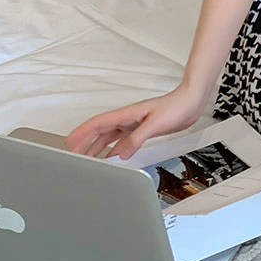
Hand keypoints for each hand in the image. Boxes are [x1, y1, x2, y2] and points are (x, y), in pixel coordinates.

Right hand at [64, 83, 207, 159]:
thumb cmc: (177, 106)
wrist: (191, 102)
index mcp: (127, 114)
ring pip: (110, 136)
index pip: (98, 123)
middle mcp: (128, 118)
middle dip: (84, 141)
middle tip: (72, 154)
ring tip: (87, 158)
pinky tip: (112, 156)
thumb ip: (137, 138)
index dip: (82, 132)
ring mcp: (135, 123)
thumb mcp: (155, 124)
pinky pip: (122, 140)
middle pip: (100, 130)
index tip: (69, 142)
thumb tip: (121, 153)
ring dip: (97, 146)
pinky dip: (114, 148)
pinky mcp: (143, 128)